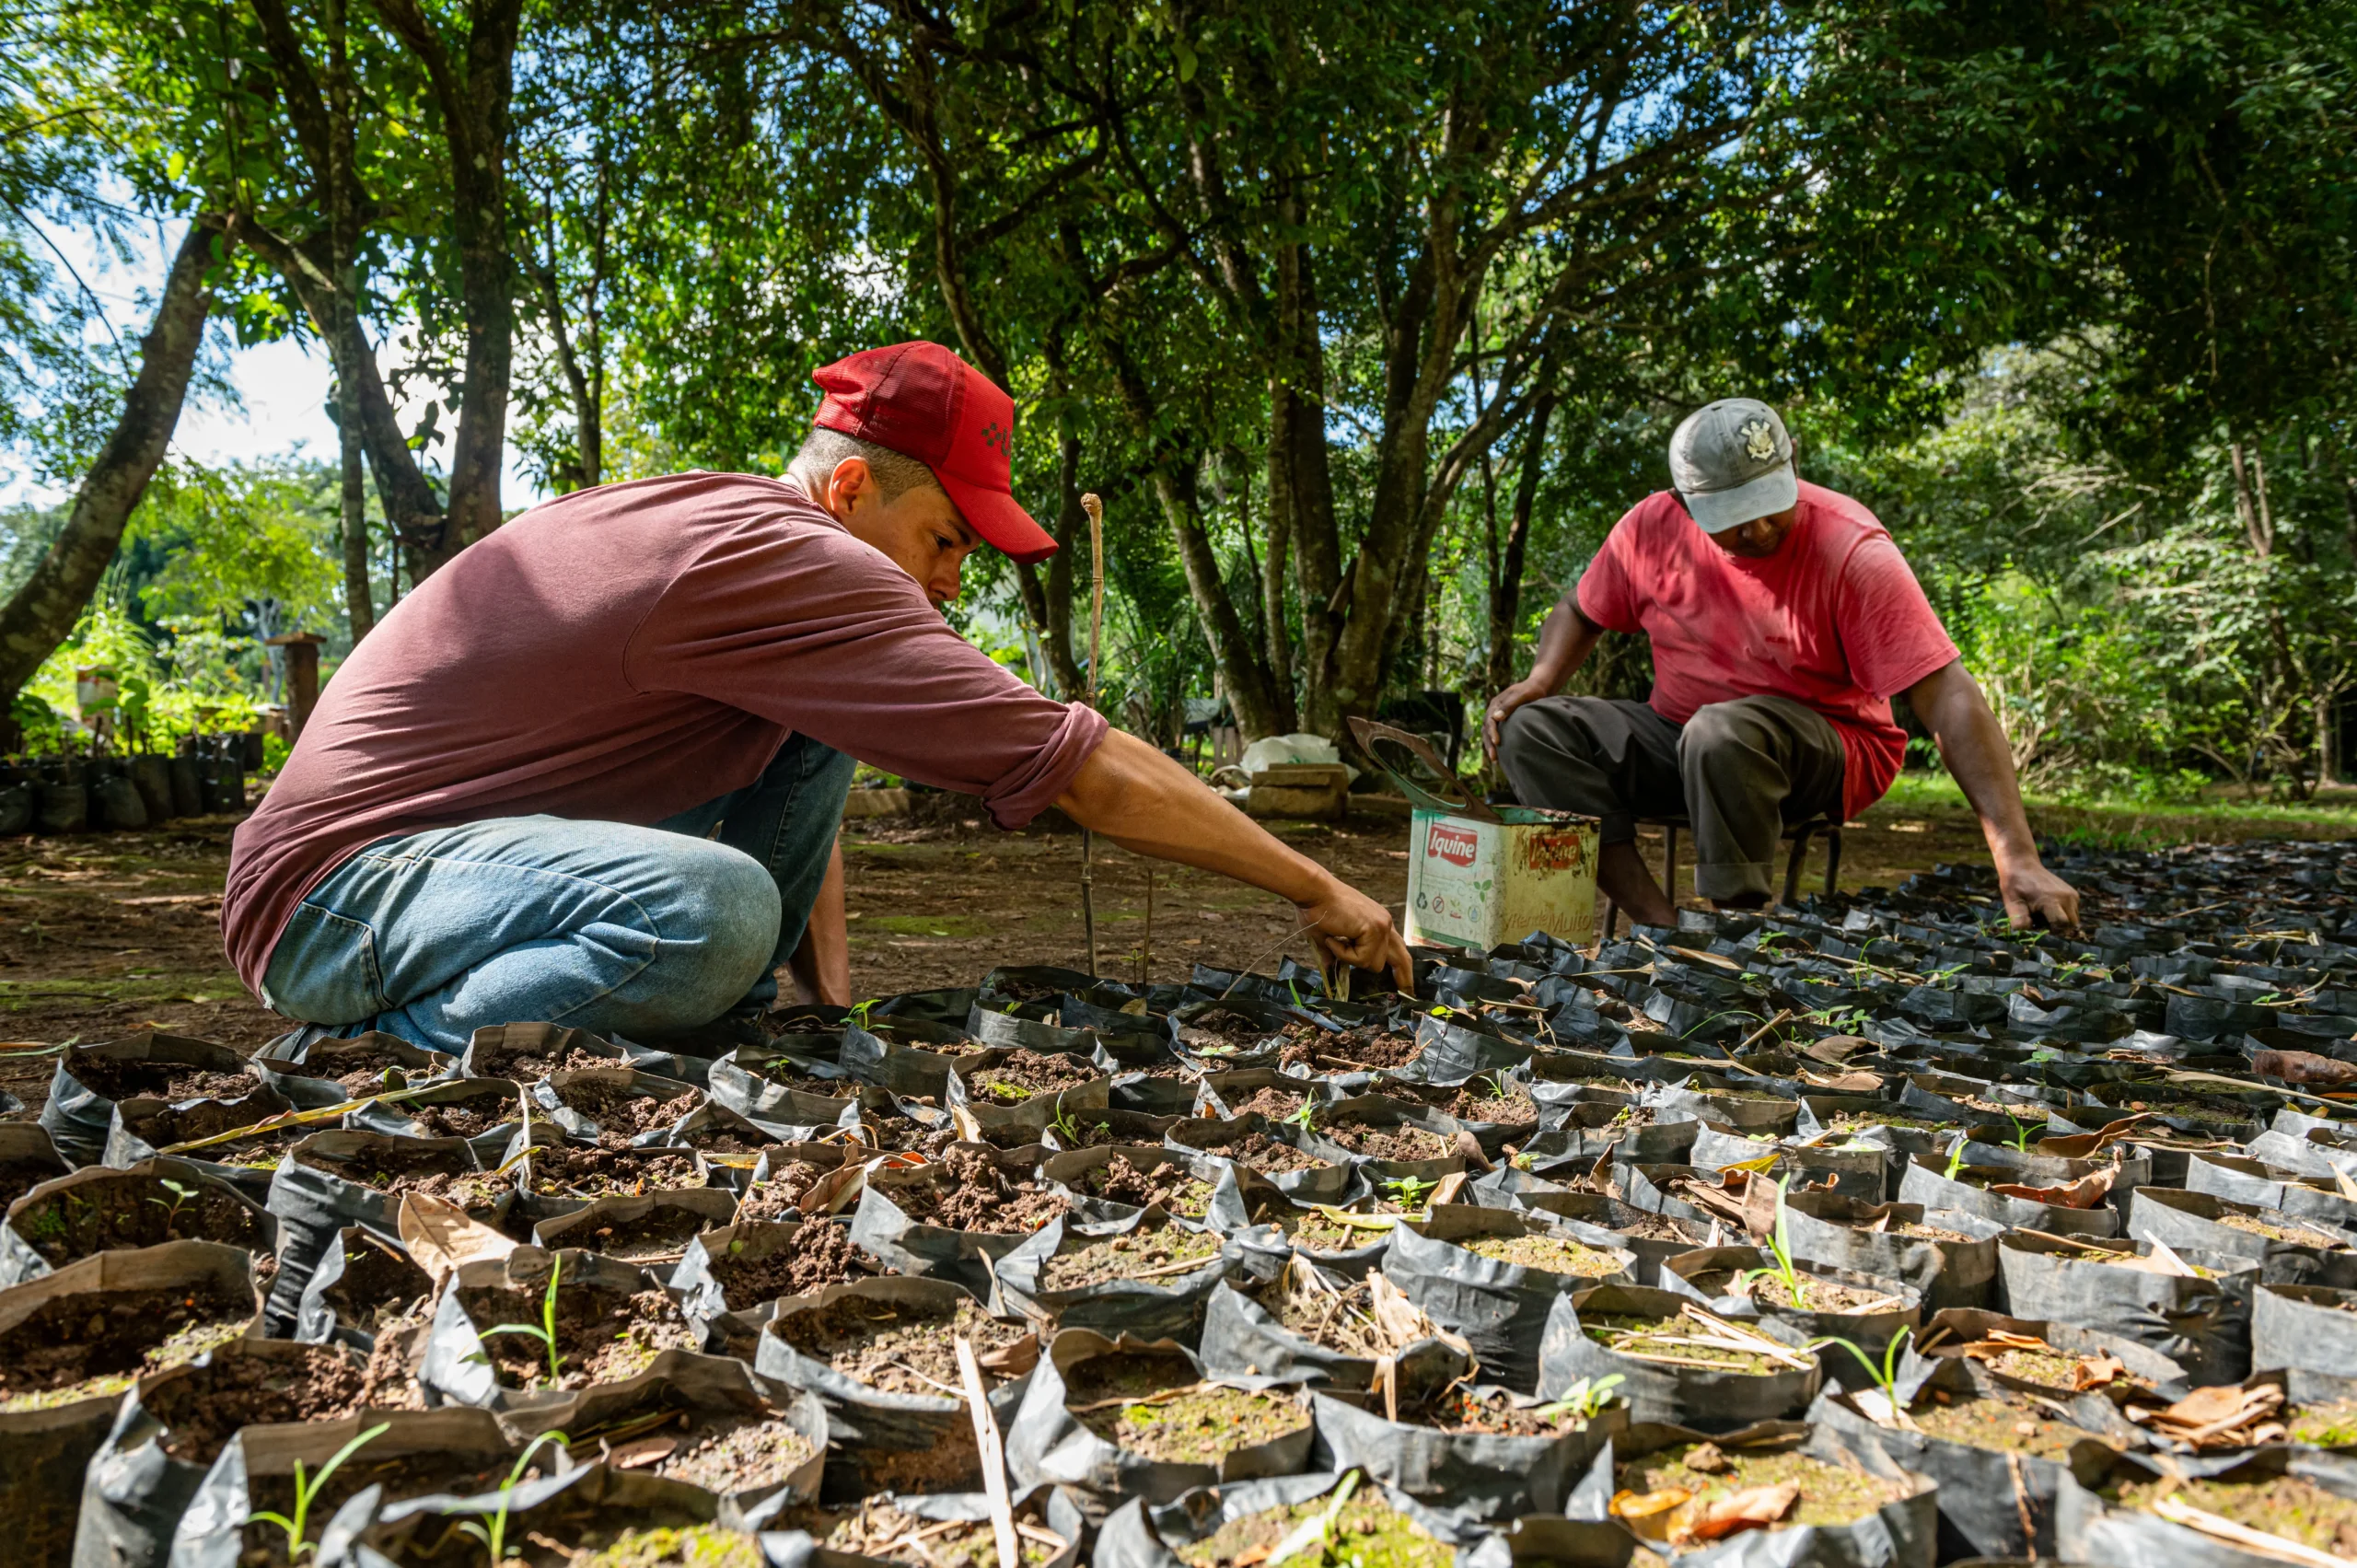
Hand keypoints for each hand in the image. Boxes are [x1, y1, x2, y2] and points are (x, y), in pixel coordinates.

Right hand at [1295, 876, 1415, 990]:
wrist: (1313, 890)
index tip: (1404, 984)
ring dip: (1350, 959)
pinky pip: (1361, 958)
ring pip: (1374, 964)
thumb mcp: (1329, 936)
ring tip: (1333, 940)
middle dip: (1404, 977)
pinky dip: (1344, 954)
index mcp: (1377, 922)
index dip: (1401, 967)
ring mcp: (1381, 926)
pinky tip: (1333, 937)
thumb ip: (1336, 953)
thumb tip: (1330, 969)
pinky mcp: (1373, 929)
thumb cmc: (1317, 908)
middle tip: (1407, 992)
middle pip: (1401, 958)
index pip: (1396, 948)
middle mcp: (1384, 923)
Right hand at [1482, 679, 1551, 758]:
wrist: (1538, 688)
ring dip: (1491, 746)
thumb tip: (1496, 718)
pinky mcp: (1504, 723)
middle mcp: (1494, 711)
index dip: (1492, 732)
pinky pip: (1496, 735)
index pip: (1489, 720)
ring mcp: (1498, 717)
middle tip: (1494, 757)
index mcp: (1496, 704)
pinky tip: (1501, 755)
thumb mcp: (1522, 695)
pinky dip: (1496, 745)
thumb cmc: (1532, 691)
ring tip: (1495, 760)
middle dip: (1489, 743)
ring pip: (1489, 734)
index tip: (1497, 742)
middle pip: (1486, 729)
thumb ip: (1510, 705)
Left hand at [1999, 862, 2079, 933]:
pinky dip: (2063, 913)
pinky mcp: (2074, 894)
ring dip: (2061, 921)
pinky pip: (2073, 912)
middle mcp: (2066, 897)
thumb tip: (2027, 930)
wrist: (2022, 866)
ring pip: (2073, 919)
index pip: (2062, 925)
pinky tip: (2049, 906)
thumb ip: (2019, 919)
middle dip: (2057, 927)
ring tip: (2044, 911)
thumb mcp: (2011, 903)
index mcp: (2051, 900)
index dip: (2052, 930)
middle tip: (2040, 919)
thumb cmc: (2015, 886)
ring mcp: (2072, 895)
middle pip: (2070, 924)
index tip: (2039, 925)